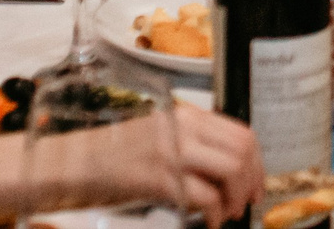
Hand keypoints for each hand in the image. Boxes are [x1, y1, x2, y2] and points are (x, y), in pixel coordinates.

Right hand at [49, 103, 263, 222]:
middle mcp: (184, 128)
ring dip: (235, 198)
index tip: (256, 183)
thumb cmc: (116, 153)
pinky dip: (212, 213)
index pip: (241, 132)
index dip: (257, 162)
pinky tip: (206, 222)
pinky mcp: (158, 176)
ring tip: (225, 213)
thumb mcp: (162, 136)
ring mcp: (171, 151)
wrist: (76, 161)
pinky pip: (203, 195)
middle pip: (242, 150)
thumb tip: (229, 166)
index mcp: (188, 116)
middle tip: (245, 203)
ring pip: (230, 169)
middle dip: (251, 182)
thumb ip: (194, 143)